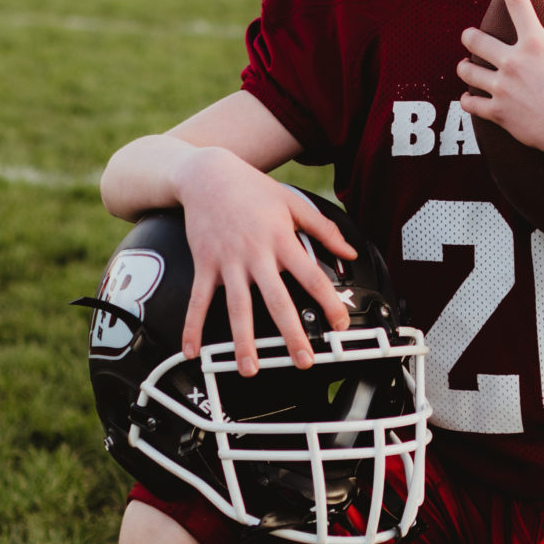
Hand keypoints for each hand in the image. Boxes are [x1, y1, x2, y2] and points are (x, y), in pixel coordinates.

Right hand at [177, 148, 354, 372]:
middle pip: (277, 299)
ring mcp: (227, 261)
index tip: (340, 326)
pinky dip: (193, 326)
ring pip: (237, 307)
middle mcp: (256, 254)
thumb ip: (323, 229)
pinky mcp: (203, 264)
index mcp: (282, 240)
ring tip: (250, 368)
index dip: (328, 301)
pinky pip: (198, 300)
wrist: (207, 174)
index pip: (311, 276)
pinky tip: (192, 351)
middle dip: (290, 333)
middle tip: (303, 361)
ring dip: (243, 340)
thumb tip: (350, 253)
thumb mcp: (294, 202)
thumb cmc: (253, 189)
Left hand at [456, 0, 543, 180]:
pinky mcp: (498, 113)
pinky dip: (468, 101)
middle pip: (476, 40)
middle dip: (470, 36)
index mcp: (536, 44)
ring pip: (467, 72)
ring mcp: (503, 89)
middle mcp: (514, 63)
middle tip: (470, 36)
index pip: (517, 3)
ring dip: (465, 68)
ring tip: (466, 67)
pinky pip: (471, 104)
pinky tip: (469, 98)